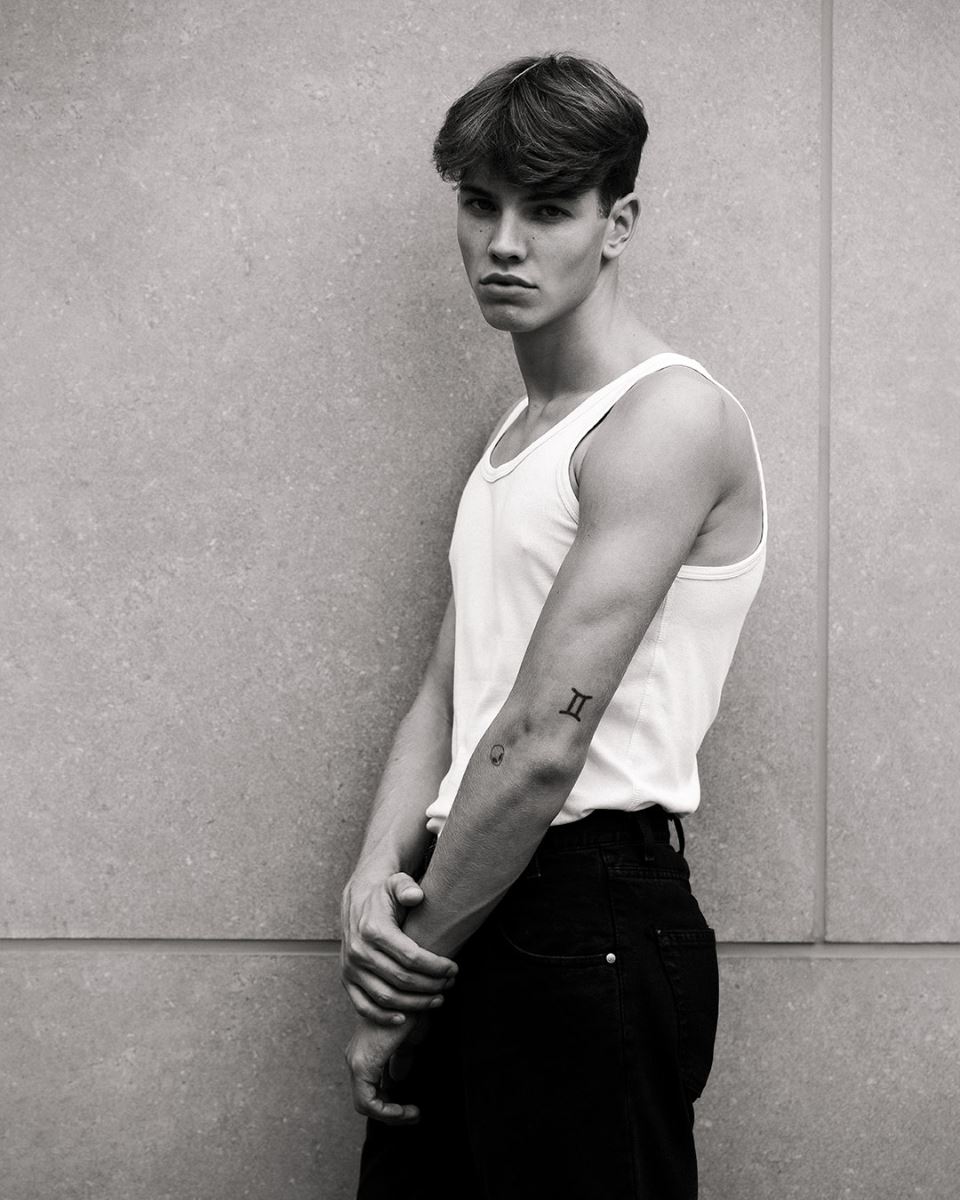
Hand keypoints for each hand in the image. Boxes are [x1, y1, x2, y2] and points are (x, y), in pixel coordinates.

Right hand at [341, 870, 457, 1025]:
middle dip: (431, 985)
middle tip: (450, 984)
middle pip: (401, 979)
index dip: (435, 966)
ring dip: (415, 1003)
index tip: (453, 968)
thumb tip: (416, 896)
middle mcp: (359, 951)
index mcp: (373, 929)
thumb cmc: (384, 894)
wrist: (357, 901)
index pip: (410, 957)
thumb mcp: (396, 882)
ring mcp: (351, 968)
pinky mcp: (347, 980)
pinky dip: (383, 1017)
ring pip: (386, 997)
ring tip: (438, 998)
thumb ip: (407, 887)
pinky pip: (364, 1006)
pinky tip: (405, 1018)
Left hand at [345, 1014, 427, 1124]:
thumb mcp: (407, 1039)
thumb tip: (396, 1079)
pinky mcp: (362, 1066)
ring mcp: (355, 1062)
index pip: (371, 1090)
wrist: (410, 995)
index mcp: (364, 1051)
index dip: (391, 1104)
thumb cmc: (411, 1011)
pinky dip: (388, 1111)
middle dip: (392, 1112)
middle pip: (367, 1099)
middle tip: (414, 1114)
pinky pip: (367, 1103)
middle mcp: (354, 1058)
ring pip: (365, 1105)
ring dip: (391, 1114)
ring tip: (414, 1114)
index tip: (415, 1108)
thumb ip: (400, 1059)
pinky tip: (410, 1109)